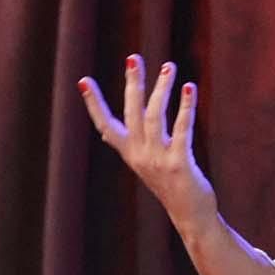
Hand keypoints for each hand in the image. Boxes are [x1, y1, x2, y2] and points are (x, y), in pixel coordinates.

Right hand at [78, 55, 217, 236]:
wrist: (191, 216)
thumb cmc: (173, 187)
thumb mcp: (146, 165)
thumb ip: (131, 146)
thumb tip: (105, 134)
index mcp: (130, 154)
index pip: (105, 126)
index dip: (94, 104)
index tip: (83, 81)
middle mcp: (140, 155)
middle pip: (132, 113)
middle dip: (132, 83)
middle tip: (133, 57)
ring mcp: (158, 160)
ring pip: (154, 117)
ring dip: (161, 89)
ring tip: (169, 66)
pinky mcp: (178, 164)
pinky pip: (180, 130)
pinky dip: (185, 107)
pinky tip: (190, 88)